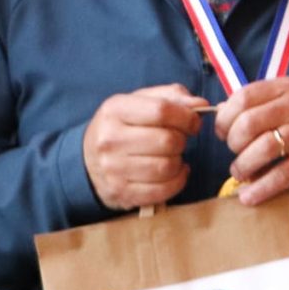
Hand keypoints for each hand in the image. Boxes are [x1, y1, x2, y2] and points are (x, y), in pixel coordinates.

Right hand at [83, 84, 204, 210]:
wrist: (88, 160)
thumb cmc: (122, 127)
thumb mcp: (140, 102)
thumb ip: (172, 97)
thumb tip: (200, 105)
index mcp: (115, 110)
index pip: (161, 110)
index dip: (186, 116)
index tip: (193, 122)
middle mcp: (110, 139)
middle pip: (167, 140)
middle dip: (182, 140)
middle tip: (179, 140)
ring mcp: (114, 169)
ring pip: (167, 167)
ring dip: (179, 161)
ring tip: (173, 156)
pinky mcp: (122, 192)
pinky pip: (163, 190)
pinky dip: (177, 181)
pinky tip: (175, 172)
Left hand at [212, 77, 288, 207]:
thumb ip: (267, 102)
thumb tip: (224, 116)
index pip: (244, 96)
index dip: (225, 117)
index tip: (222, 132)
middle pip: (248, 123)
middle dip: (232, 144)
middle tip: (235, 154)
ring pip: (262, 149)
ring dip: (243, 167)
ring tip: (241, 174)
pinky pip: (282, 175)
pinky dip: (261, 188)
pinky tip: (250, 196)